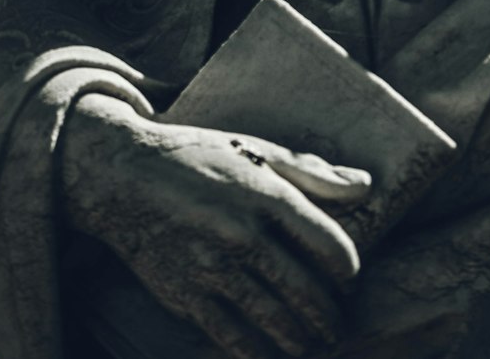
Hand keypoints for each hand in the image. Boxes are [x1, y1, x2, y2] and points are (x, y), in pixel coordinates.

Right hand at [60, 92, 371, 357]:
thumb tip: (366, 186)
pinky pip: (231, 338)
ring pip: (273, 320)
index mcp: (264, 194)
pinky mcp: (185, 295)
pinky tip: (270, 354)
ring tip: (313, 344)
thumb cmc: (197, 157)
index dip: (347, 269)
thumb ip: (312, 172)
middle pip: (304, 290)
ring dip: (300, 339)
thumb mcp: (256, 151)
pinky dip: (257, 353)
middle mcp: (241, 233)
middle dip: (328, 315)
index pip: (328, 245)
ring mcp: (211, 268)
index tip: (348, 279)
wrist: (123, 177)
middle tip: (337, 325)